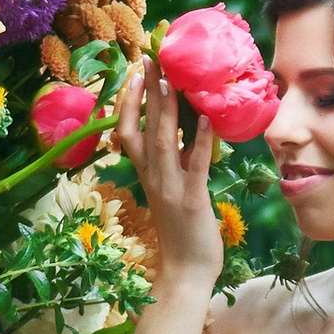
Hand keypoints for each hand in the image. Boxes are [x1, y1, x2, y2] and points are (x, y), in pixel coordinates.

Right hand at [120, 60, 224, 303]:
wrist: (186, 273)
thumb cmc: (184, 234)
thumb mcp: (173, 194)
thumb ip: (175, 165)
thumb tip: (186, 134)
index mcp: (146, 175)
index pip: (127, 132)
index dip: (128, 103)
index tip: (134, 74)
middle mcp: (152, 178)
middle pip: (143, 128)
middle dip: (146, 92)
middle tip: (150, 59)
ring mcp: (170, 188)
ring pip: (163, 142)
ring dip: (166, 109)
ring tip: (170, 79)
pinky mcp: (192, 199)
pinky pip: (194, 165)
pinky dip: (199, 141)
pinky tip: (206, 119)